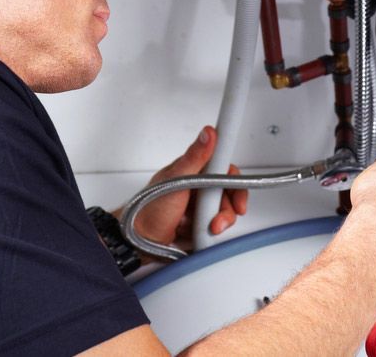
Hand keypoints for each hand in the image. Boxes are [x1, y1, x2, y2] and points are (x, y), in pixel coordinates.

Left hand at [129, 126, 247, 253]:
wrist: (137, 241)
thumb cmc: (147, 209)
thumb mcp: (174, 180)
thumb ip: (194, 157)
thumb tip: (208, 134)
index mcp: (192, 170)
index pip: (223, 166)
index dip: (234, 178)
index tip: (238, 188)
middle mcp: (197, 186)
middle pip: (228, 192)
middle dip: (228, 208)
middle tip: (217, 219)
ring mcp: (199, 206)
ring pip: (224, 212)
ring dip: (218, 223)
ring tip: (203, 228)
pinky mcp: (199, 223)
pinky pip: (217, 227)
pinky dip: (210, 233)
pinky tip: (198, 233)